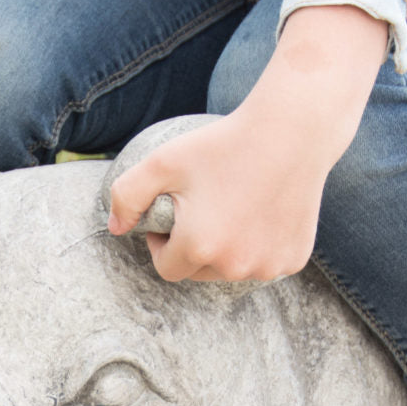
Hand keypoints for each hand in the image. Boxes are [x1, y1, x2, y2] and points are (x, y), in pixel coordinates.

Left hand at [107, 5, 387, 282]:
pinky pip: (264, 263)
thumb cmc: (223, 144)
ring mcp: (267, 267)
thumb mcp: (163, 161)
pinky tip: (261, 214)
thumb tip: (114, 230)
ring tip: (232, 211)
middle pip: (199, 273)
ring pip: (233, 271)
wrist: (292, 132)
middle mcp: (234, 266)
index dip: (162, 245)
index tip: (171, 219)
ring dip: (226, 252)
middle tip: (202, 211)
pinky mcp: (292, 260)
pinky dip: (259, 247)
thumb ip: (127, 196)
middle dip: (193, 250)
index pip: (166, 269)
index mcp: (198, 247)